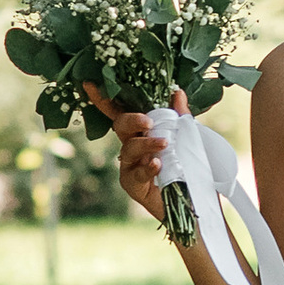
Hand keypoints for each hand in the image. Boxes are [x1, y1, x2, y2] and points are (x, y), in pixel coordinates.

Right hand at [86, 83, 181, 226]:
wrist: (193, 201)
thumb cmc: (187, 167)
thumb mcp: (188, 139)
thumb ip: (181, 117)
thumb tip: (177, 92)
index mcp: (141, 131)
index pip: (120, 112)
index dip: (104, 99)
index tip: (90, 83)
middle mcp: (131, 145)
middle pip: (121, 126)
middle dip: (132, 120)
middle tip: (149, 122)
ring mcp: (129, 165)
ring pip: (129, 149)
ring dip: (146, 144)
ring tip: (164, 144)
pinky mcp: (132, 184)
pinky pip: (135, 173)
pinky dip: (147, 167)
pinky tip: (157, 164)